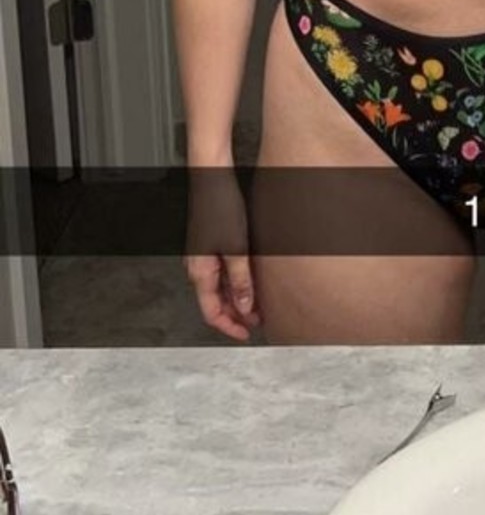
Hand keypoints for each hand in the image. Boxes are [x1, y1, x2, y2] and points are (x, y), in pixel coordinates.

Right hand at [183, 164, 260, 341]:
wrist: (212, 179)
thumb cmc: (221, 208)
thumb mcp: (236, 248)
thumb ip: (240, 280)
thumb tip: (245, 306)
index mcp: (199, 272)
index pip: (211, 312)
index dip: (229, 327)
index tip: (246, 334)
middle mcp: (196, 267)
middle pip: (214, 302)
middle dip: (236, 315)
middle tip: (259, 321)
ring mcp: (201, 257)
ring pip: (217, 289)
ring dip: (236, 299)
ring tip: (258, 304)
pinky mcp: (208, 246)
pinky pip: (219, 274)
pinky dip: (234, 283)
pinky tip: (249, 282)